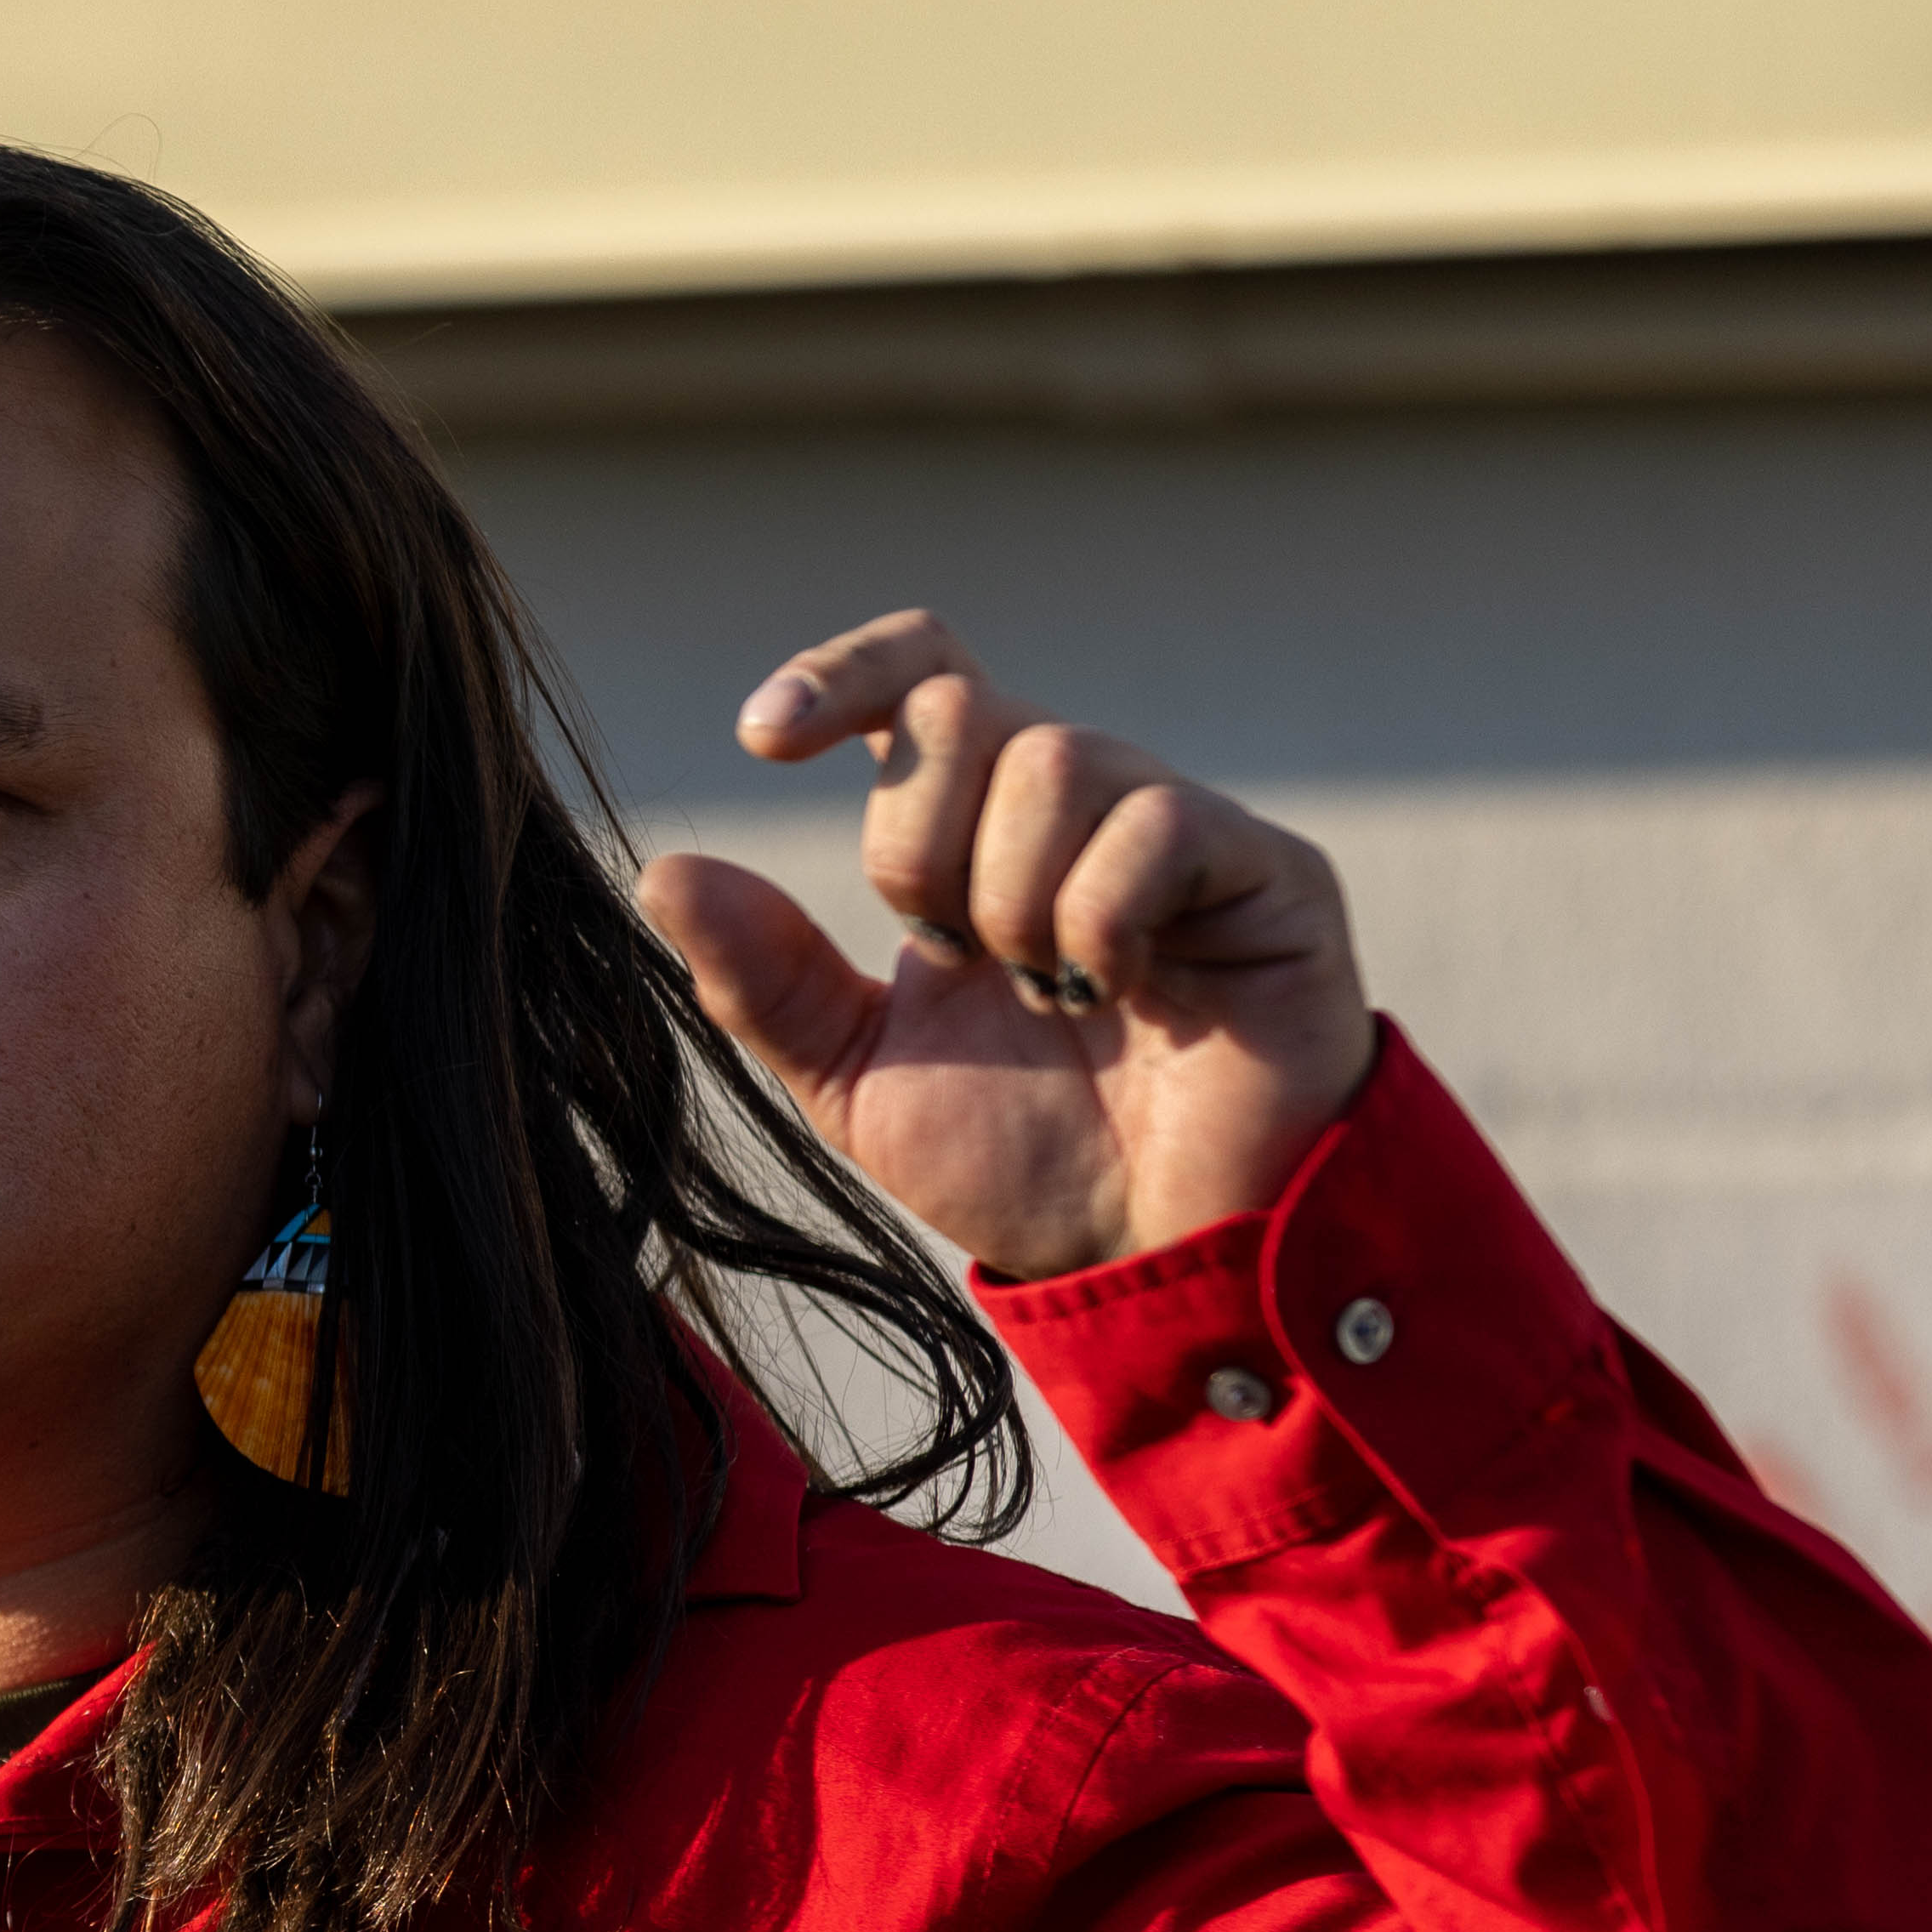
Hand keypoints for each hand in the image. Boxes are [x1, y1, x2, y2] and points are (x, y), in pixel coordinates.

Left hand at [640, 611, 1377, 1279]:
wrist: (1155, 1256)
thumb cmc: (1024, 1164)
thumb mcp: (858, 1080)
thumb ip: (765, 980)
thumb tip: (665, 874)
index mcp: (979, 834)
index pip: (921, 677)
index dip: (844, 675)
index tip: (765, 739)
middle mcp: (1078, 806)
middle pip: (963, 708)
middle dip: (921, 848)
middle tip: (957, 958)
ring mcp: (1177, 827)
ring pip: (1052, 758)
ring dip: (1013, 901)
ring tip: (1053, 997)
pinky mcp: (1266, 870)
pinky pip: (1154, 822)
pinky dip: (1101, 919)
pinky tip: (1119, 993)